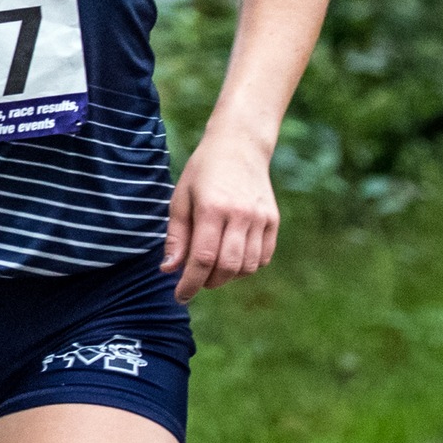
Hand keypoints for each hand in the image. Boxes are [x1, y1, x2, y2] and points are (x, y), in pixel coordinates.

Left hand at [161, 134, 281, 302]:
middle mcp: (240, 214)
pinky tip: (233, 257)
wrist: (239, 145)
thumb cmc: (203, 172)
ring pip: (247, 266)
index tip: (180, 296)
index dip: (190, 283)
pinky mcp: (273, 219)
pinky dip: (247, 266)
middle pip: (227, 267)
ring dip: (228, 276)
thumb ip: (176, 237)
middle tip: (196, 280)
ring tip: (213, 267)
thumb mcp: (180, 198)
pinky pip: (263, 257)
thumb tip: (169, 271)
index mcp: (212, 208)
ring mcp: (260, 217)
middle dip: (209, 282)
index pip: (202, 258)